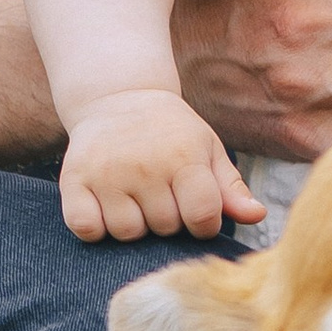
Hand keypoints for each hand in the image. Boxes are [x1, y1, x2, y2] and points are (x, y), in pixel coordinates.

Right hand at [60, 90, 265, 243]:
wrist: (119, 97)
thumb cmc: (172, 132)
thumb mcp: (207, 149)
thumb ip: (230, 188)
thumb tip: (257, 216)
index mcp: (184, 156)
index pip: (203, 216)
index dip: (203, 224)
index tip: (196, 212)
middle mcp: (144, 165)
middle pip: (164, 228)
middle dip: (168, 220)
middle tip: (161, 193)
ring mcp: (106, 174)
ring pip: (127, 233)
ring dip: (134, 225)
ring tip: (134, 197)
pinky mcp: (74, 180)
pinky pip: (87, 229)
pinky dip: (96, 227)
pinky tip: (105, 206)